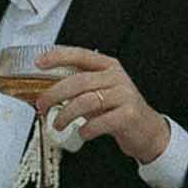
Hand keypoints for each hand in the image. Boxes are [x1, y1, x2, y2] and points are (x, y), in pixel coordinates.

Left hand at [35, 46, 170, 165]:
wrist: (148, 130)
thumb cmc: (119, 110)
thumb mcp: (100, 93)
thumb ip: (78, 89)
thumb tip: (46, 92)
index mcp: (108, 66)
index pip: (80, 55)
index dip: (58, 57)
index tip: (39, 63)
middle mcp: (116, 77)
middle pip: (78, 81)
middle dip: (54, 94)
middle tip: (42, 105)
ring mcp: (124, 95)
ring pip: (86, 101)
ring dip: (66, 114)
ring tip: (58, 124)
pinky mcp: (128, 115)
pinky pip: (100, 122)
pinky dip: (86, 129)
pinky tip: (82, 133)